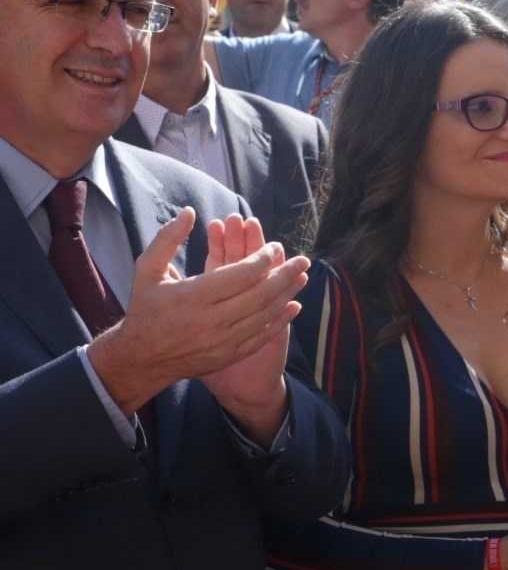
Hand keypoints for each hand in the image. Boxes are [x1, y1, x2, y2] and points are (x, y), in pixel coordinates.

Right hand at [89, 207, 308, 418]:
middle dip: (284, 275)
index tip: (274, 246)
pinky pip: (262, 336)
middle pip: (259, 294)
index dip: (262, 259)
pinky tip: (293, 305)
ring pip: (265, 315)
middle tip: (303, 260)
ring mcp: (222, 340)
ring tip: (302, 277)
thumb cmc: (146, 307)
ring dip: (287, 294)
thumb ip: (167, 239)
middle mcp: (211, 320)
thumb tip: (189, 212)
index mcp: (193, 296)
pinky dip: (280, 320)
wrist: (142, 357)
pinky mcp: (229, 355)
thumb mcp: (147, 269)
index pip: (240, 274)